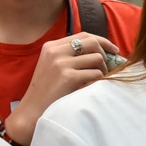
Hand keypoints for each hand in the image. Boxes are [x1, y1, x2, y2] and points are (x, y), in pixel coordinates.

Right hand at [3, 33, 120, 145]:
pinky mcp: (68, 77)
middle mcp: (56, 51)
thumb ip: (69, 55)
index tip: (113, 50)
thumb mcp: (52, 66)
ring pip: (97, 58)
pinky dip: (99, 80)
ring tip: (98, 79)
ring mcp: (61, 63)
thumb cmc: (46, 91)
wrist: (32, 111)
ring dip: (103, 69)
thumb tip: (100, 51)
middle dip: (105, 53)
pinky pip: (96, 73)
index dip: (102, 40)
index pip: (84, 35)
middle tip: (108, 66)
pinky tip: (93, 87)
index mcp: (51, 46)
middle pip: (92, 42)